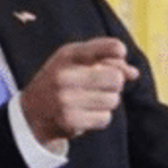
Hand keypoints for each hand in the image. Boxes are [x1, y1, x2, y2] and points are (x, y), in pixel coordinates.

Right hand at [20, 38, 139, 146]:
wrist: (33, 110)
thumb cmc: (63, 80)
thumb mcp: (77, 61)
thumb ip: (107, 60)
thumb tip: (134, 73)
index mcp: (68, 54)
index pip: (107, 48)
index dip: (118, 52)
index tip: (119, 54)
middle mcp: (65, 75)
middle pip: (116, 78)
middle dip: (113, 84)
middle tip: (100, 85)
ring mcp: (66, 98)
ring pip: (113, 100)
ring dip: (107, 102)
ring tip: (89, 99)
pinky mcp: (70, 120)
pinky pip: (105, 118)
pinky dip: (99, 117)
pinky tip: (84, 112)